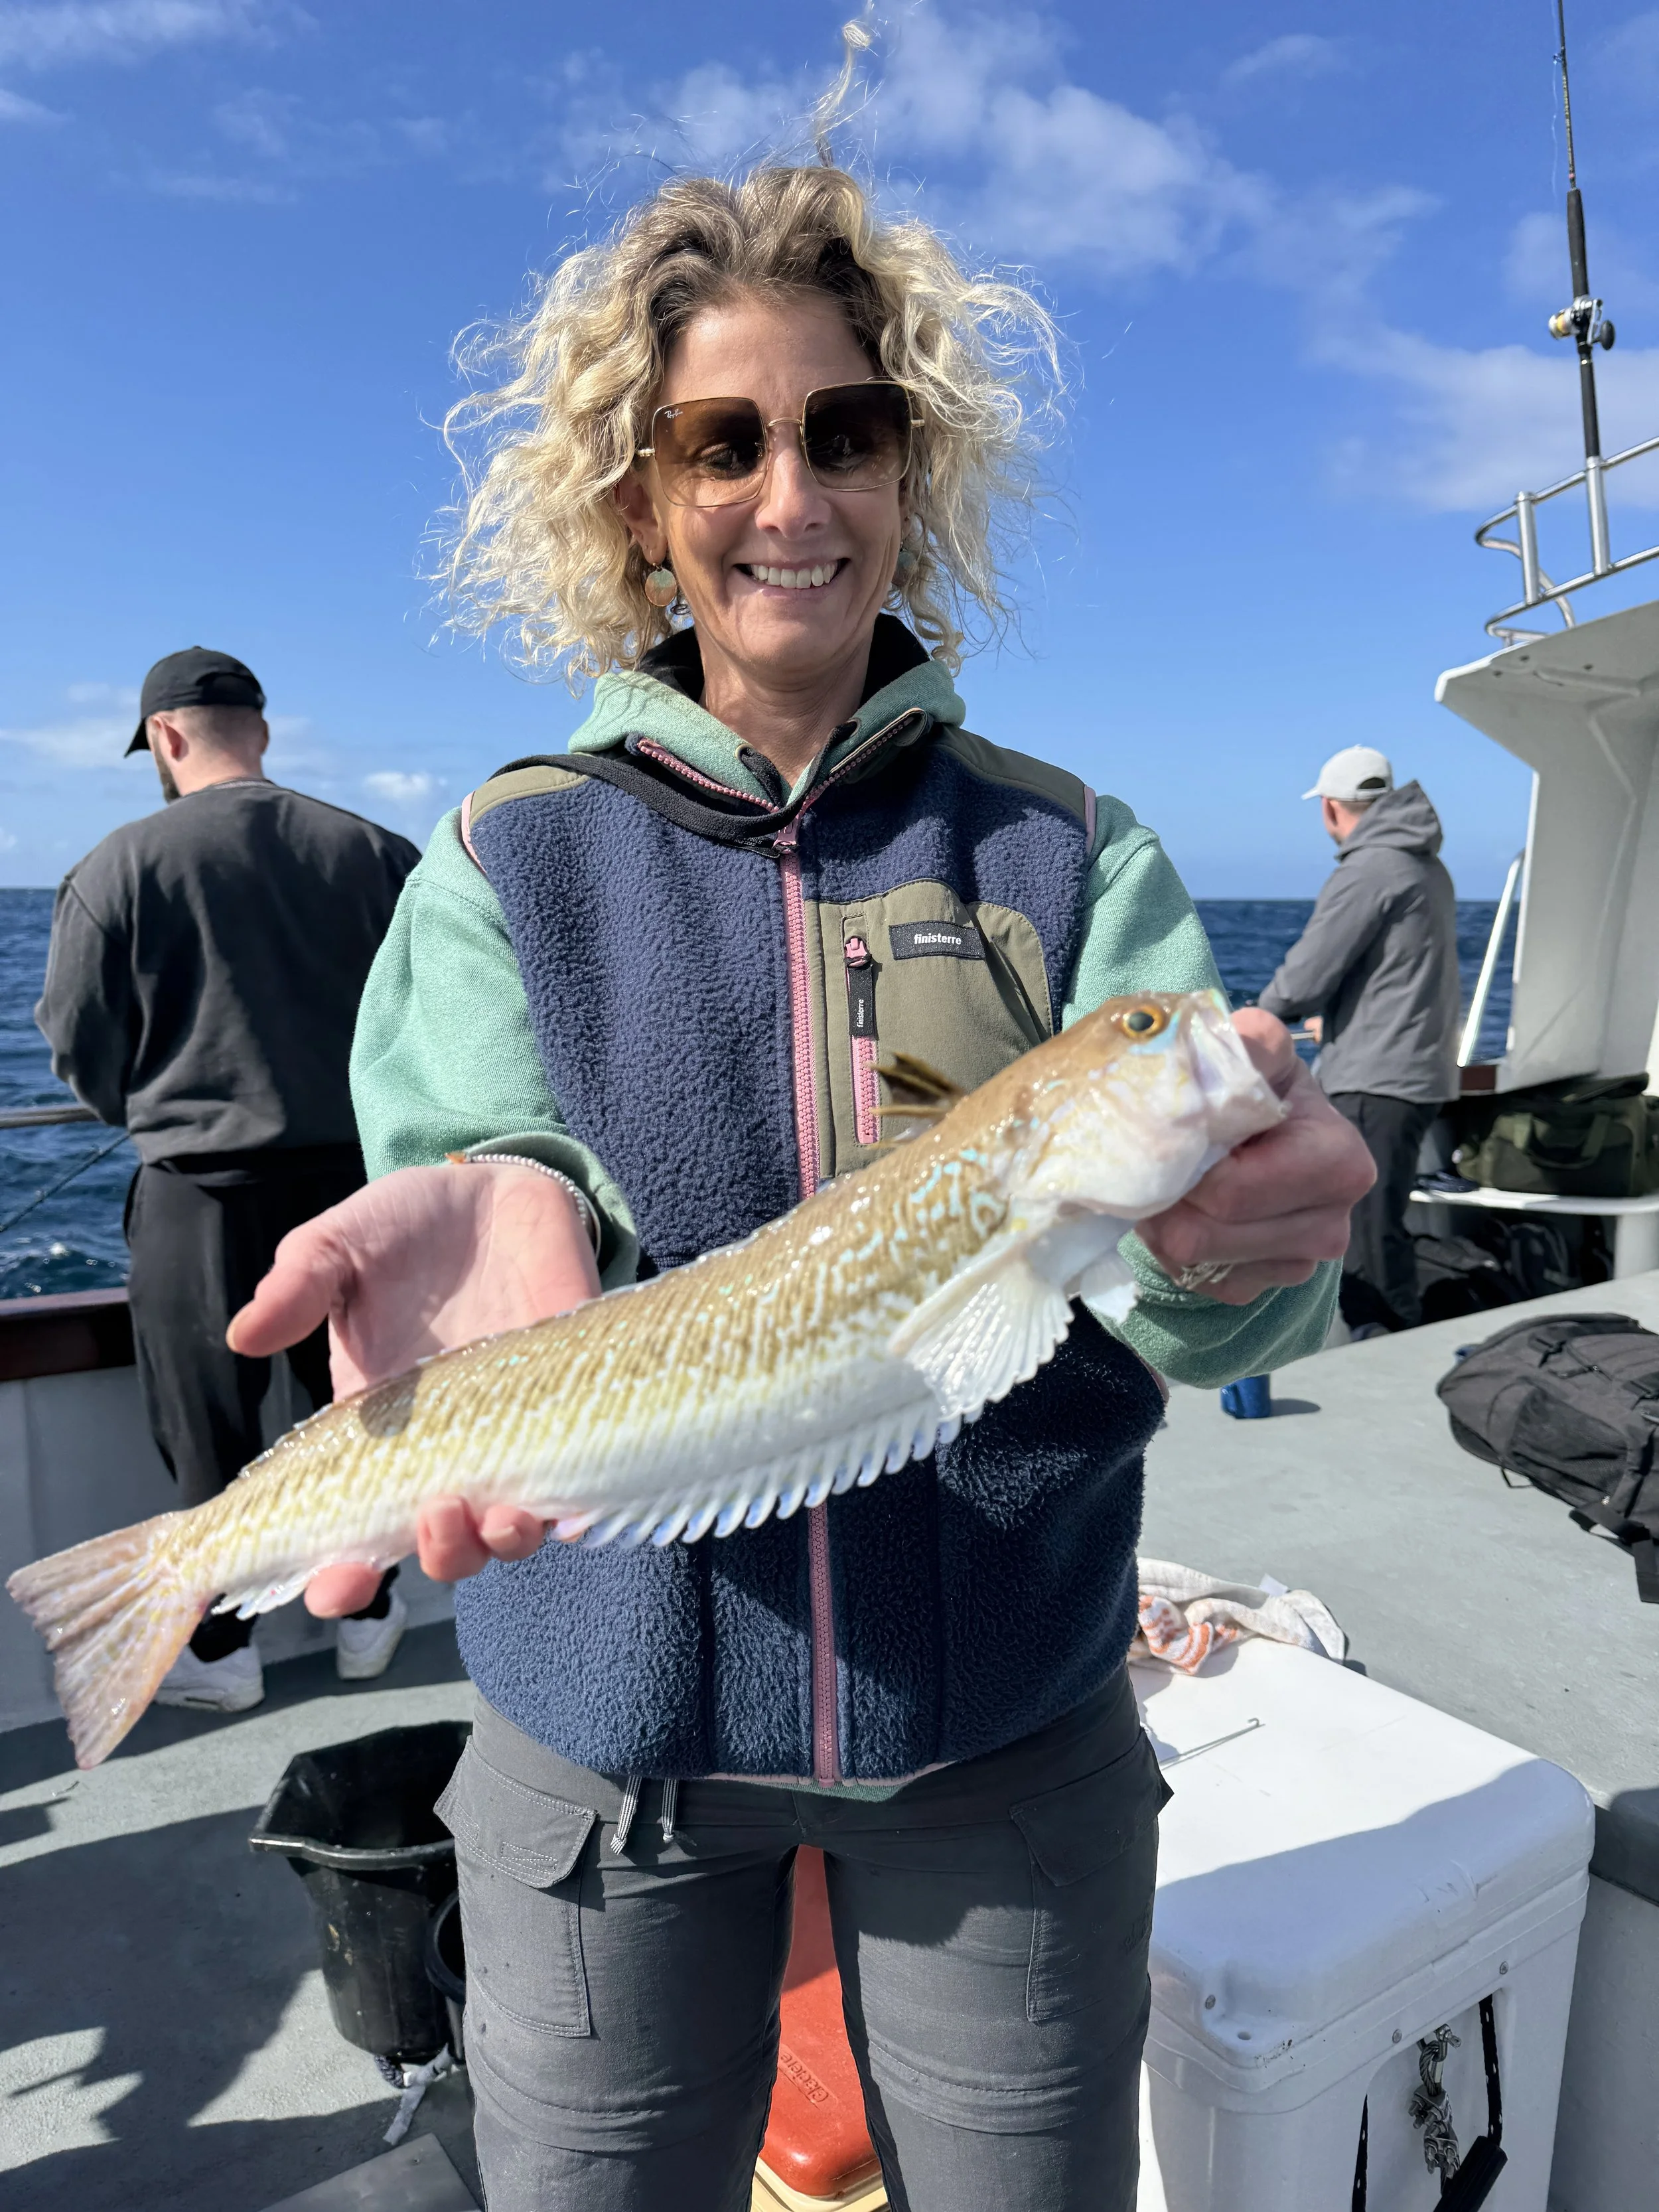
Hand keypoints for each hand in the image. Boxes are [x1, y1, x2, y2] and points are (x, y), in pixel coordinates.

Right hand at [226, 1160, 600, 1613]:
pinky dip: (582, 1507)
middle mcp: (448, 1451)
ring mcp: (517, 1436)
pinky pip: (585, 1479)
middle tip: (431, 1518)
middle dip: (439, 1556)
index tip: (330, 1587)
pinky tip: (576, 1513)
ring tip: (499, 1515)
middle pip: (445, 1547)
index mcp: (378, 1434)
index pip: (355, 1530)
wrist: (498, 1190)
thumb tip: (243, 1336)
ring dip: (505, 1540)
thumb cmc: (405, 1226)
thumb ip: (299, 1286)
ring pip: (513, 1529)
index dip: (341, 1574)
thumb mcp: (341, 1246)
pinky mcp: (580, 1406)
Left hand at [1137, 1008, 1373, 1304]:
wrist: (1266, 1122)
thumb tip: (1235, 1048)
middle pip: (1207, 1235)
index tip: (1169, 1131)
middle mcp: (1334, 1221)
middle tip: (1156, 1162)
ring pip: (1196, 1261)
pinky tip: (1190, 1210)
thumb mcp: (1257, 1049)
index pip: (1230, 1191)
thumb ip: (1249, 1045)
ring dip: (1166, 1223)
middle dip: (1167, 1199)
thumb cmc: (1257, 1082)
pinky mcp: (1271, 1282)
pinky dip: (1179, 1252)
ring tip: (1173, 1181)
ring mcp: (1305, 1260)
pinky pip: (1201, 1282)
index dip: (1182, 1163)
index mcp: (1339, 1162)